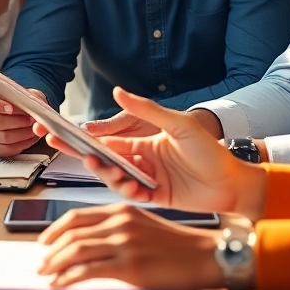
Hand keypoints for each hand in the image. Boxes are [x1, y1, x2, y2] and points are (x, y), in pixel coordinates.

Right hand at [0, 87, 44, 157]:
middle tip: (31, 120)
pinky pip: (5, 149)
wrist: (18, 116)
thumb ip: (29, 100)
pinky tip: (29, 139)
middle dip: (18, 122)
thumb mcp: (25, 95)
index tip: (11, 108)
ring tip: (32, 130)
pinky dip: (20, 145)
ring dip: (22, 134)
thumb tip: (35, 112)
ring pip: (3, 137)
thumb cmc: (19, 104)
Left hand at [37, 204, 222, 289]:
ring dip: (55, 264)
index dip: (55, 229)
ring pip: (75, 250)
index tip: (44, 242)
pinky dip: (69, 278)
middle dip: (51, 250)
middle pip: (72, 233)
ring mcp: (124, 242)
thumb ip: (117, 230)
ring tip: (47, 276)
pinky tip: (61, 284)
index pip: (77, 216)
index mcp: (122, 210)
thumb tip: (91, 246)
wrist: (205, 256)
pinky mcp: (129, 264)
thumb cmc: (178, 246)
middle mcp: (119, 222)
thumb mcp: (144, 227)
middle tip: (41, 264)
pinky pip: (88, 270)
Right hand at [44, 86, 266, 217]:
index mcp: (143, 142)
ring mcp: (147, 180)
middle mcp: (141, 161)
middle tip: (57, 146)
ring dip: (107, 173)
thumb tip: (119, 92)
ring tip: (104, 167)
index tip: (61, 131)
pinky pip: (133, 194)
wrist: (232, 180)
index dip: (84, 137)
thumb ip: (147, 110)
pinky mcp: (155, 197)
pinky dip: (129, 190)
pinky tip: (132, 184)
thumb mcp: (178, 124)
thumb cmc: (210, 150)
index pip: (107, 139)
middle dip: (81, 153)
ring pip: (115, 177)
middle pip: (104, 159)